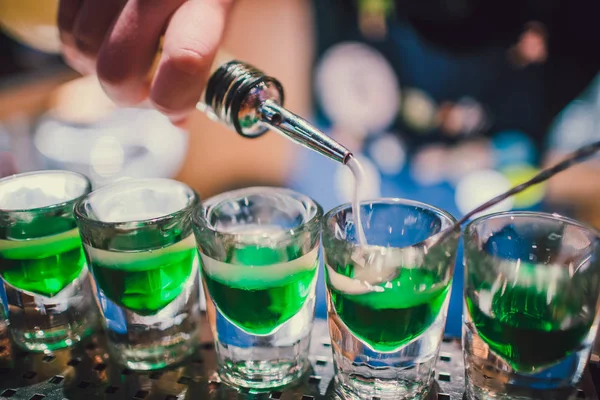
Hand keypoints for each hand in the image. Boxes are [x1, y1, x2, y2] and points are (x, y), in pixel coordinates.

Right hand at [58, 0, 234, 124]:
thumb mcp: (224, 6)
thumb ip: (207, 62)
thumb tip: (177, 119)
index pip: (187, 60)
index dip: (174, 98)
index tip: (175, 106)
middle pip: (117, 66)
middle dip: (127, 95)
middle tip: (144, 90)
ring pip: (82, 46)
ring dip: (99, 68)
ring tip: (126, 59)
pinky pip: (65, 21)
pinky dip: (78, 43)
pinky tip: (103, 37)